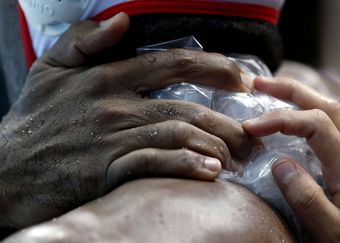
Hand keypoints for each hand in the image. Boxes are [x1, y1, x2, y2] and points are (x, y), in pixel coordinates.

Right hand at [0, 13, 253, 228]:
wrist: (6, 170)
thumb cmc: (34, 119)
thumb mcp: (50, 68)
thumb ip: (83, 40)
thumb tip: (122, 20)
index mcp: (106, 76)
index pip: (172, 64)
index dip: (215, 68)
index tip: (242, 79)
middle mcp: (114, 105)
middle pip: (187, 106)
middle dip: (227, 119)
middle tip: (250, 133)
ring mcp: (113, 138)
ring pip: (179, 135)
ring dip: (215, 146)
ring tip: (236, 156)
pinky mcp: (109, 170)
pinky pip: (158, 165)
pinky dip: (187, 166)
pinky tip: (209, 172)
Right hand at [243, 77, 339, 242]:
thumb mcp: (335, 233)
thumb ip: (307, 199)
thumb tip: (279, 163)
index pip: (315, 124)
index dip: (280, 119)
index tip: (251, 128)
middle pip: (327, 106)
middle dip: (291, 90)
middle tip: (259, 84)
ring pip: (333, 113)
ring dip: (302, 97)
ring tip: (274, 93)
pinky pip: (333, 129)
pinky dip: (311, 114)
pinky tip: (298, 122)